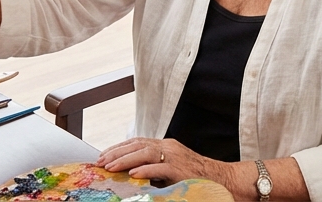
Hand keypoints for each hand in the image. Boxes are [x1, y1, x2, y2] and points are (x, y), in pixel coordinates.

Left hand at [97, 137, 221, 184]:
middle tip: (100, 161)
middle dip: (116, 152)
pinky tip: (132, 174)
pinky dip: (145, 170)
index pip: (137, 142)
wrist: (221, 179)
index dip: (119, 147)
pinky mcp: (181, 169)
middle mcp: (169, 147)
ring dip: (125, 159)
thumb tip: (130, 176)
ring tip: (110, 167)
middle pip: (138, 144)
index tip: (103, 155)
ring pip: (145, 152)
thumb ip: (153, 170)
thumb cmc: (196, 177)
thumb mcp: (171, 170)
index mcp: (166, 146)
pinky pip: (160, 168)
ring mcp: (175, 156)